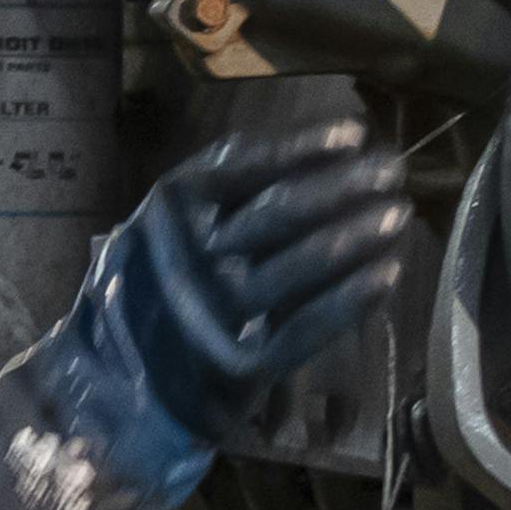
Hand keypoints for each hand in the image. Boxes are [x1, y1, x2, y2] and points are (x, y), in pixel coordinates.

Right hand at [23, 123, 414, 508]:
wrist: (113, 374)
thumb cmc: (153, 280)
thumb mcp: (166, 217)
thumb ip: (221, 183)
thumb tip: (306, 150)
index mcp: (175, 208)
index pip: (247, 167)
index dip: (304, 148)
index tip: (355, 135)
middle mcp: (195, 257)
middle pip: (282, 213)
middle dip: (344, 187)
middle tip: (392, 170)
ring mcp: (219, 312)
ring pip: (300, 267)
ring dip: (358, 236)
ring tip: (397, 214)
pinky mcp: (242, 365)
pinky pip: (306, 327)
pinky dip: (351, 300)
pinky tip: (388, 273)